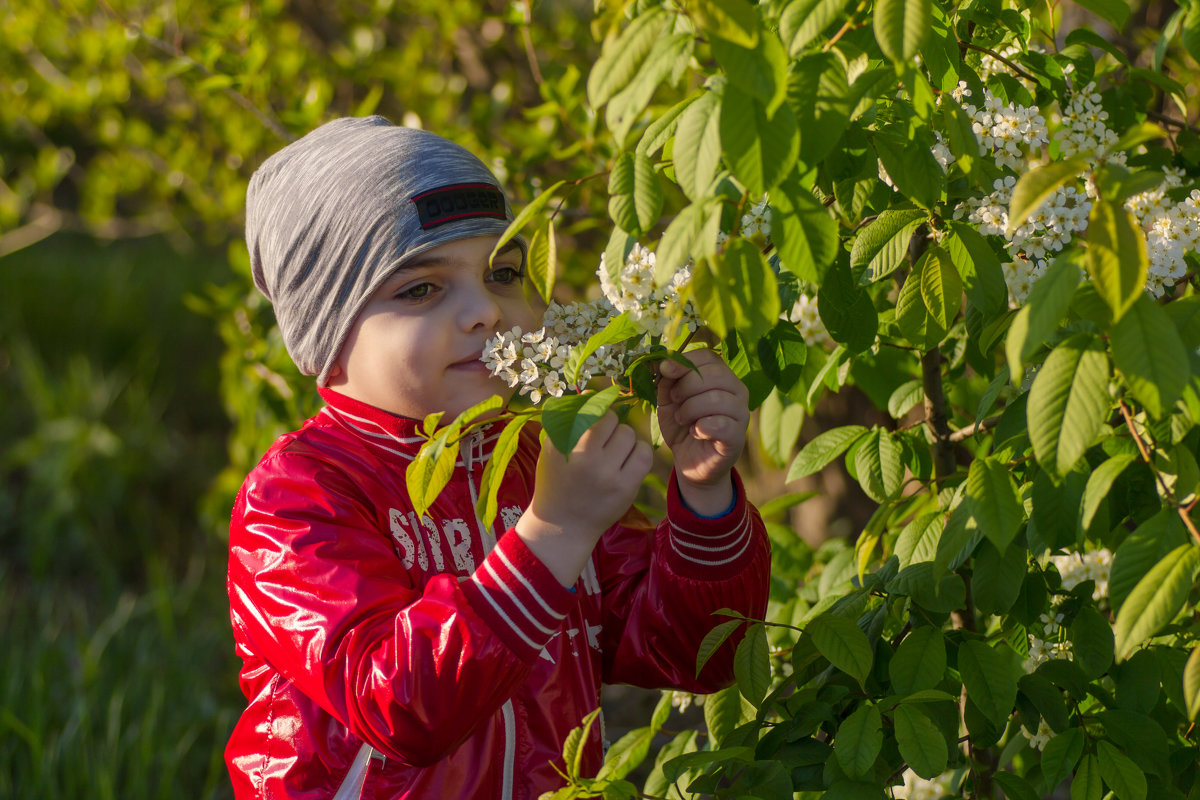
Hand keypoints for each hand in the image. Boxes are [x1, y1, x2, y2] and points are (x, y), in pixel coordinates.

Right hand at [516, 411, 652, 585]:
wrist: (562, 525)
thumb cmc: (556, 481)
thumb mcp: (551, 449)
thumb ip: (568, 421)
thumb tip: (592, 393)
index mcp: (562, 445)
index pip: (591, 409)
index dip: (597, 410)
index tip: (595, 419)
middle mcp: (584, 458)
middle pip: (613, 420)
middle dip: (610, 425)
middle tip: (603, 440)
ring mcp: (607, 475)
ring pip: (630, 435)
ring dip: (624, 439)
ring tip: (614, 452)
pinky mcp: (626, 488)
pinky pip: (644, 454)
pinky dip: (639, 452)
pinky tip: (628, 460)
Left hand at [656, 348, 748, 514]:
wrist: (689, 460)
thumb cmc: (682, 425)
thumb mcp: (668, 399)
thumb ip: (667, 380)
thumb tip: (663, 363)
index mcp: (721, 376)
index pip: (708, 356)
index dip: (684, 361)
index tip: (664, 371)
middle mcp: (736, 391)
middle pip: (715, 374)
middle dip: (687, 385)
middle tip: (674, 400)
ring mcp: (740, 414)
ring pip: (718, 398)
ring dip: (691, 408)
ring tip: (682, 418)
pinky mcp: (737, 437)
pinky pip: (723, 425)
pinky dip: (702, 427)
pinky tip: (695, 432)